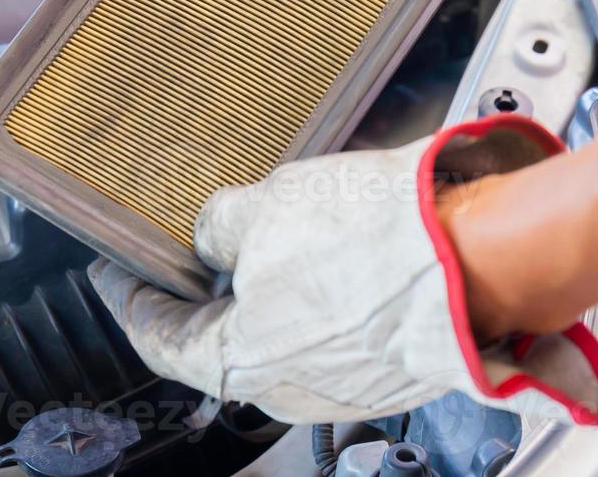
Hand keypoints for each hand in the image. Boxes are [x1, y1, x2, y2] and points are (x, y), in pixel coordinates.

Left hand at [88, 115, 597, 425]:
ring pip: (286, 333)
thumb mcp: (263, 208)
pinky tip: (337, 251)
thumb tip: (213, 232)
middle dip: (208, 293)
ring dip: (273, 288)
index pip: (161, 339)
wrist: (480, 256)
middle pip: (225, 341)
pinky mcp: (394, 366)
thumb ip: (218, 225)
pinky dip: (324, 294)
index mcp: (241, 362)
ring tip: (279, 235)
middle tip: (193, 252)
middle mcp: (291, 388)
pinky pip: (338, 330)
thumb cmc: (374, 241)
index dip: (132, 300)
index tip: (116, 278)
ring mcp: (346, 383)